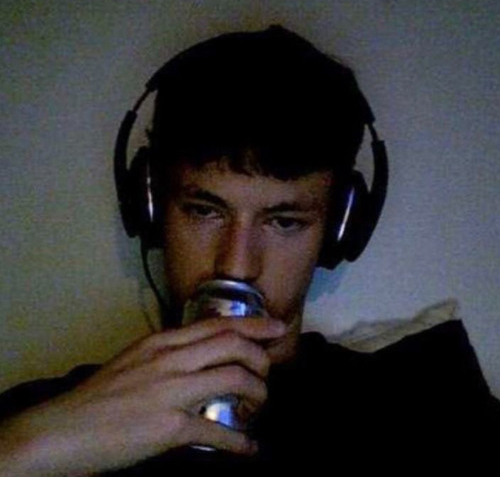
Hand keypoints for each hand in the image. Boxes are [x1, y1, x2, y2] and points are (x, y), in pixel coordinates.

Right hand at [0, 317, 285, 475]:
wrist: (62, 431)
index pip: (218, 324)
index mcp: (162, 342)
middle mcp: (171, 358)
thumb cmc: (98, 396)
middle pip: (233, 344)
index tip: (277, 327)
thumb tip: (200, 359)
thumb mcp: (136, 360)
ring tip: (256, 407)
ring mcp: (171, 390)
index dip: (254, 324)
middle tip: (268, 372)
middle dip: (261, 357)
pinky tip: (248, 449)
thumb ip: (169, 354)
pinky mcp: (168, 427)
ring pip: (234, 379)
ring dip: (256, 393)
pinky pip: (218, 432)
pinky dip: (240, 443)